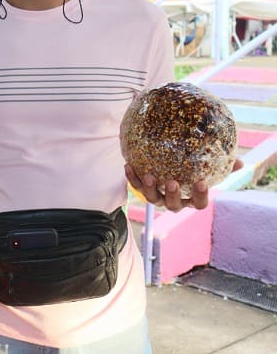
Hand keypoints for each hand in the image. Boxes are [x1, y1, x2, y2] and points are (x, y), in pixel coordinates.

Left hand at [125, 159, 243, 210]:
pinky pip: (135, 186)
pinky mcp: (142, 189)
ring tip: (148, 175)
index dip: (200, 196)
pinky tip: (128, 165)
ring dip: (149, 188)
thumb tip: (239, 161)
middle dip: (172, 195)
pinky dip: (132, 178)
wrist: (167, 165)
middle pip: (173, 205)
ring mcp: (157, 197)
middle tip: (172, 182)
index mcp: (191, 198)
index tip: (201, 183)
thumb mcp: (208, 168)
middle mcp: (174, 201)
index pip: (199, 204)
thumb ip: (223, 166)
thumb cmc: (193, 169)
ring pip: (152, 199)